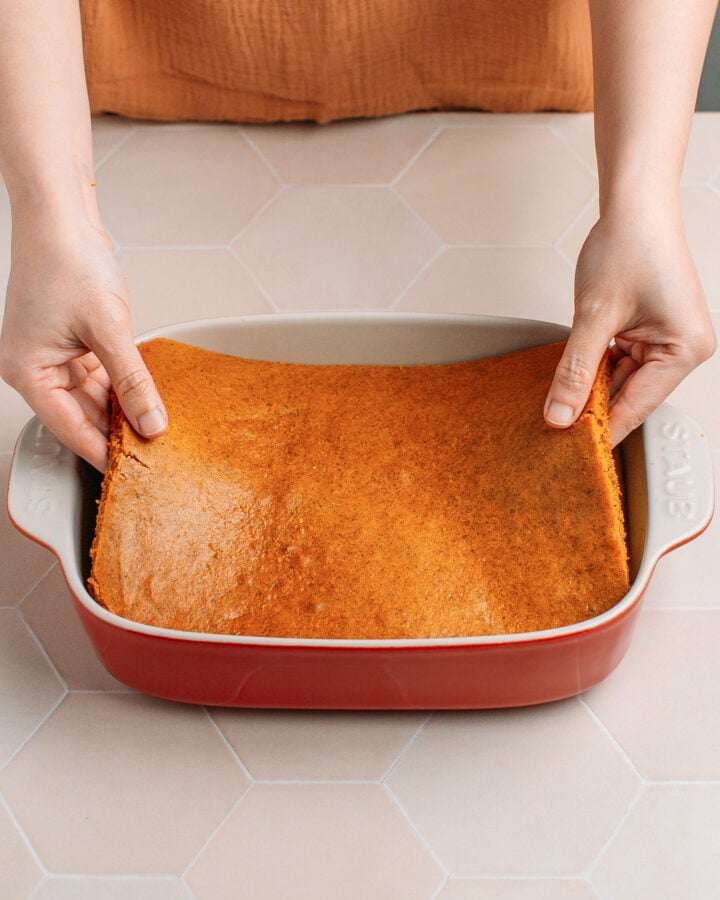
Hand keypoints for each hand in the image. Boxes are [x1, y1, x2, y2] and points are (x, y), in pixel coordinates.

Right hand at [0, 212, 166, 470]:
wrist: (62, 217)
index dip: (104, 453)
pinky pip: (98, 376)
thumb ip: (132, 382)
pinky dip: (121, 385)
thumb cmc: (67, 262)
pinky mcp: (70, 342)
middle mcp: (35, 368)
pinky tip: (145, 395)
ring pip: (92, 398)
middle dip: (117, 430)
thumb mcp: (108, 329)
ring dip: (122, 408)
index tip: (135, 476)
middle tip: (156, 452)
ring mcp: (52, 356)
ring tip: (156, 426)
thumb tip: (151, 424)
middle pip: (81, 415)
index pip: (70, 429)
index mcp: (28, 372)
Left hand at [544, 200, 715, 445]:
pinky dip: (595, 370)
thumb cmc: (628, 246)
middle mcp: (684, 349)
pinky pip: (619, 363)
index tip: (569, 454)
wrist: (634, 205)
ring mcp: (667, 342)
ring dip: (590, 389)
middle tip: (552, 430)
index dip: (600, 430)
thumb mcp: (594, 316)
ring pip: (620, 382)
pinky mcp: (650, 332)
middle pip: (629, 397)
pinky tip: (571, 380)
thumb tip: (559, 416)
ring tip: (556, 406)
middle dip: (592, 409)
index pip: (636, 407)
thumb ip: (575, 371)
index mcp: (685, 350)